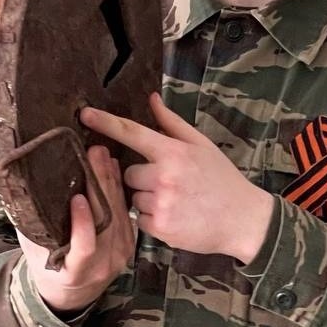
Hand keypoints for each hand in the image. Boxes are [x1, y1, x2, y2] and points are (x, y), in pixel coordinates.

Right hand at [17, 145, 135, 313]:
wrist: (73, 291)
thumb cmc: (46, 265)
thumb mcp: (33, 250)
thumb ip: (32, 224)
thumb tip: (19, 186)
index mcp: (74, 272)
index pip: (85, 247)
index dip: (83, 223)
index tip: (76, 198)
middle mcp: (101, 266)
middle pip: (106, 222)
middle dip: (100, 184)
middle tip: (93, 154)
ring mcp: (119, 256)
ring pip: (118, 214)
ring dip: (111, 181)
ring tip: (102, 155)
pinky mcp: (129, 244)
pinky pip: (125, 213)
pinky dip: (118, 189)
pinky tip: (112, 169)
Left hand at [80, 93, 274, 263]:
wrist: (242, 219)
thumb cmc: (221, 178)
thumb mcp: (201, 145)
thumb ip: (171, 123)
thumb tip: (152, 98)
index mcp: (173, 152)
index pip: (132, 132)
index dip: (105, 122)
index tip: (84, 114)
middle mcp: (163, 176)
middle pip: (128, 172)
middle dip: (142, 176)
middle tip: (169, 182)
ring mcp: (161, 203)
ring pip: (133, 196)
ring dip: (147, 198)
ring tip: (175, 200)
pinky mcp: (160, 228)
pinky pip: (141, 218)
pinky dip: (153, 218)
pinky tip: (175, 216)